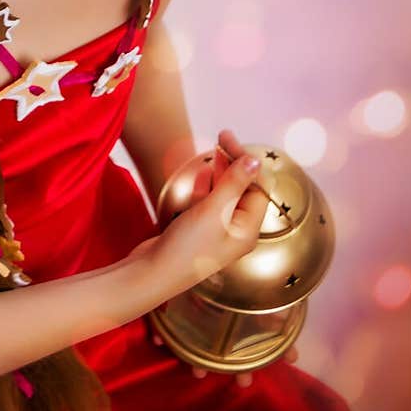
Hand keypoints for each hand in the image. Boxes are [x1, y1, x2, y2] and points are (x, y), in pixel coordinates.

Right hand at [150, 137, 267, 298]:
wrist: (153, 274)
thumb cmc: (186, 247)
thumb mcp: (213, 210)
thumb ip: (234, 183)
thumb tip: (255, 160)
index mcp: (249, 229)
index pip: (258, 186)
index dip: (246, 160)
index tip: (227, 138)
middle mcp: (237, 230)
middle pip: (244, 189)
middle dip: (235, 162)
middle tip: (221, 136)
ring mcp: (218, 231)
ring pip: (227, 194)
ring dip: (222, 171)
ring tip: (215, 150)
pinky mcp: (200, 231)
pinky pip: (210, 203)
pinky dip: (209, 186)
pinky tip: (204, 173)